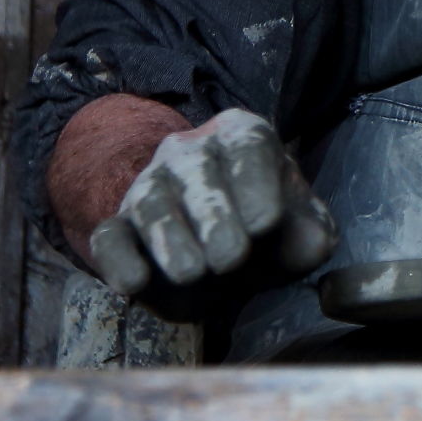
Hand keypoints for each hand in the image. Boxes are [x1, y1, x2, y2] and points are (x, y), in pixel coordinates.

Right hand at [86, 108, 338, 309]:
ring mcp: (150, 186)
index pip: (247, 146)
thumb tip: (311, 243)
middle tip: (231, 258)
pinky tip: (135, 284)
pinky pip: (108, 237)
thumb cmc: (271, 236)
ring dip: (170, 238)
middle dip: (213, 215)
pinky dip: (116, 260)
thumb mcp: (304, 232)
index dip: (256, 185)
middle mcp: (190, 152)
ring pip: (151, 201)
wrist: (228, 263)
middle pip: (196, 171)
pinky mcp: (120, 228)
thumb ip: (312, 232)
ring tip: (192, 272)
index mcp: (242, 136)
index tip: (267, 226)